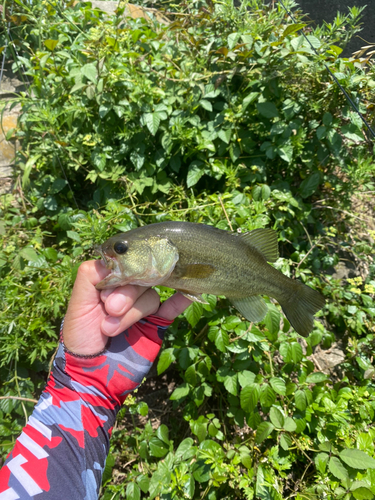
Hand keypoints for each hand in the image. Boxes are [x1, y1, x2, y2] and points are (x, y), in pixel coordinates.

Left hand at [62, 260, 191, 355]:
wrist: (91, 375)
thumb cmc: (80, 338)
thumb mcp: (78, 303)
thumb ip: (91, 275)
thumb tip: (117, 258)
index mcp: (110, 282)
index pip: (124, 264)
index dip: (119, 276)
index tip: (104, 296)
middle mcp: (128, 291)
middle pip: (140, 278)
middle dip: (125, 295)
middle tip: (110, 310)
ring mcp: (144, 308)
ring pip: (151, 296)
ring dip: (133, 312)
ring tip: (111, 328)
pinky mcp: (157, 323)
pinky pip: (173, 307)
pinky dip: (181, 299)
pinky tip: (190, 292)